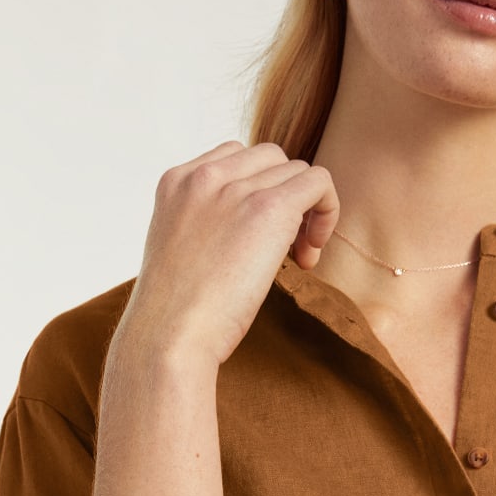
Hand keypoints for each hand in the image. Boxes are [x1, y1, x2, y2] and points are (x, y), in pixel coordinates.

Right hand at [116, 140, 339, 369]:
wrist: (168, 337)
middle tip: (285, 251)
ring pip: (296, 170)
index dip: (256, 192)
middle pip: (269, 159)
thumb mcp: (179, 254)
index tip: (256, 239)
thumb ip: (205, 229)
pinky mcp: (269, 208)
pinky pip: (319, 183)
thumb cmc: (172, 317)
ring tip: (298, 257)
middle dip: (284, 197)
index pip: (233, 158)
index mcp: (176, 182)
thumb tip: (244, 236)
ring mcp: (235, 189)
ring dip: (306, 211)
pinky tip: (310, 255)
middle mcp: (203, 176)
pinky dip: (327, 211)